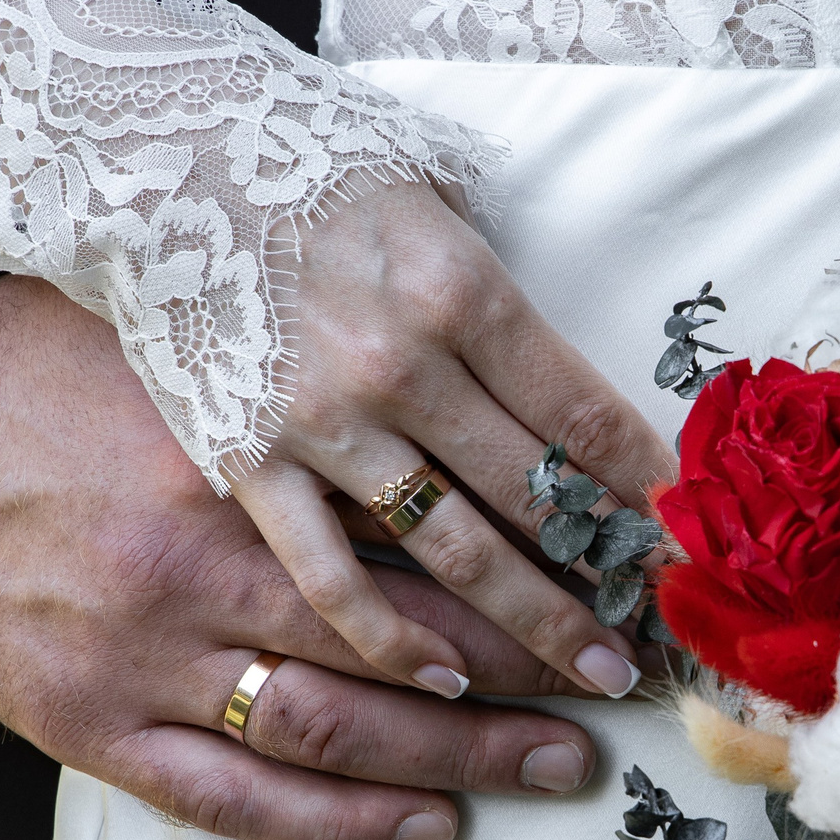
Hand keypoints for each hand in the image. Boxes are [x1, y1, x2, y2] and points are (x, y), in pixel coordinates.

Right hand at [0, 275, 603, 839]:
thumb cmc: (44, 367)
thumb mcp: (190, 359)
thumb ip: (307, 410)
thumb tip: (447, 432)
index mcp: (232, 465)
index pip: (414, 537)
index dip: (522, 570)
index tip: (603, 586)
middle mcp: (194, 570)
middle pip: (399, 639)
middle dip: (521, 670)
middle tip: (615, 690)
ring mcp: (136, 661)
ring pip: (333, 729)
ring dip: (458, 755)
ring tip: (553, 765)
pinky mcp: (84, 726)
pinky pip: (232, 799)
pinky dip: (337, 824)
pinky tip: (425, 824)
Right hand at [234, 180, 679, 699]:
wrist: (151, 156)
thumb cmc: (306, 161)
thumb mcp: (430, 185)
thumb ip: (494, 286)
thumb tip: (564, 377)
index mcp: (462, 291)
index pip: (584, 414)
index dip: (648, 487)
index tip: (688, 537)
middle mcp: (402, 367)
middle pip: (538, 494)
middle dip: (614, 568)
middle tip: (668, 626)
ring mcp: (324, 426)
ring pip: (455, 551)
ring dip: (538, 623)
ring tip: (599, 672)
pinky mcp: (250, 466)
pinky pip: (330, 577)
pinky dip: (392, 640)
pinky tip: (447, 683)